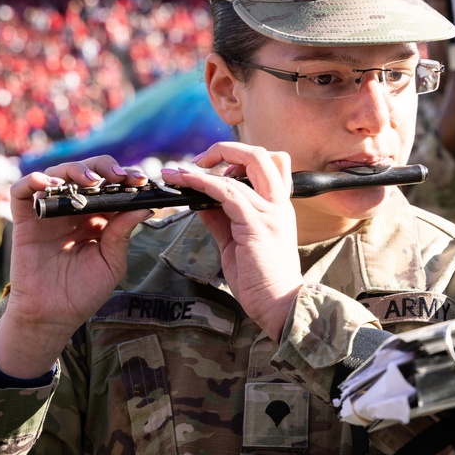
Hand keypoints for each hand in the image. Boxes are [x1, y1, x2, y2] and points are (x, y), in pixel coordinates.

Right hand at [0, 156, 153, 378]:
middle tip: (118, 177)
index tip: (141, 180)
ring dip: (74, 171)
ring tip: (90, 183)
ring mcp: (49, 212)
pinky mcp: (25, 220)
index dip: (125, 178)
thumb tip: (145, 207)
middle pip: (85, 172)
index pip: (110, 186)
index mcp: (97, 216)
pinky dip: (32, 180)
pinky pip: (21, 191)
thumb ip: (122, 234)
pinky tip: (47, 184)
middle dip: (104, 168)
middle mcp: (73, 209)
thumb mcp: (111, 263)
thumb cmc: (84, 291)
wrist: (53, 316)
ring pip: (56, 174)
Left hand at [161, 143, 303, 340]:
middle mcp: (279, 204)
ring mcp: (270, 213)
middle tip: (198, 160)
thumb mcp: (237, 241)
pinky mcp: (256, 226)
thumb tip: (200, 199)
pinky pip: (226, 195)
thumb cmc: (262, 279)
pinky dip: (203, 185)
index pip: (268, 163)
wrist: (279, 305)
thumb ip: (222, 218)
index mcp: (279, 206)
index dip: (239, 158)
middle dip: (226, 149)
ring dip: (200, 170)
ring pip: (236, 174)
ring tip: (175, 174)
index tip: (213, 167)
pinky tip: (185, 185)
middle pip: (259, 155)